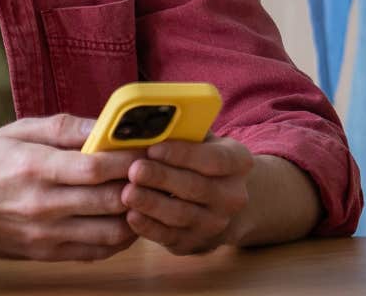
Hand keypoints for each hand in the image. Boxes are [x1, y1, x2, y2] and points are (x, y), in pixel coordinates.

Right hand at [0, 115, 142, 260]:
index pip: (97, 166)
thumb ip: (66, 128)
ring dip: (135, 216)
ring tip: (143, 198)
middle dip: (140, 187)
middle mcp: (43, 204)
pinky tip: (123, 221)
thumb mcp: (19, 131)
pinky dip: (117, 239)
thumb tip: (106, 124)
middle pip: (110, 201)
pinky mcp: (45, 253)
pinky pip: (94, 252)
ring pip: (109, 233)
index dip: (131, 159)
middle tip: (157, 173)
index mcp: (36, 167)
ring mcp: (44, 234)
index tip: (150, 148)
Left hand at [120, 135, 255, 254]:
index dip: (182, 154)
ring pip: (181, 214)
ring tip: (127, 192)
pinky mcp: (196, 243)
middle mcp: (233, 196)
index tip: (154, 148)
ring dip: (152, 204)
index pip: (213, 159)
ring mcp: (216, 223)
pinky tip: (131, 216)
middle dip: (162, 178)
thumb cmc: (203, 164)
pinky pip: (170, 236)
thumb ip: (184, 132)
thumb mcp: (205, 143)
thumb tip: (150, 123)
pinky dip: (149, 227)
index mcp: (238, 163)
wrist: (223, 205)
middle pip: (195, 187)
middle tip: (135, 170)